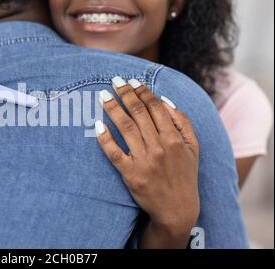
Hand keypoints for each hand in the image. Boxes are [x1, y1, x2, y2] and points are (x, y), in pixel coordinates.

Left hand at [95, 77, 199, 243]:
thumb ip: (182, 122)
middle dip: (126, 94)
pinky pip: (114, 153)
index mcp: (174, 138)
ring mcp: (143, 161)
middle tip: (115, 80)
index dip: (142, 91)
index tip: (132, 80)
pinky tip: (97, 125)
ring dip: (113, 109)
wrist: (177, 209)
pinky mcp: (130, 175)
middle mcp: (159, 147)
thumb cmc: (185, 175)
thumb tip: (165, 100)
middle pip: (138, 113)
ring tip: (103, 95)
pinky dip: (105, 139)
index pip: (155, 107)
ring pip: (125, 128)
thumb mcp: (193, 147)